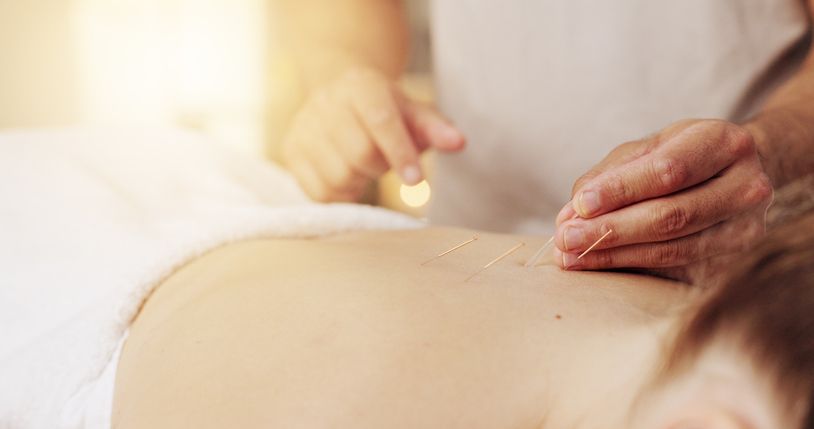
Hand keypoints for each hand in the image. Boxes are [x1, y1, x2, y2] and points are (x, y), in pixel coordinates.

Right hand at [281, 66, 464, 201]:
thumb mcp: (413, 111)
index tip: (416, 181)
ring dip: (360, 182)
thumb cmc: (385, 109)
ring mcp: (303, 126)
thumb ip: (435, 128)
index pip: (381, 121)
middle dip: (380, 167)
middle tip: (384, 161)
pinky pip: (319, 192)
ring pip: (338, 177)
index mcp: (361, 85)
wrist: (337, 93)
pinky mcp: (290, 150)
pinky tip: (346, 176)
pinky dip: (340, 194)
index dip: (400, 153)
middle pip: (359, 155)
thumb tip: (458, 142)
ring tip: (363, 166)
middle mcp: (326, 101)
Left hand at [553, 119, 773, 283]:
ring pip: (674, 248)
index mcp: (725, 143)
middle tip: (566, 239)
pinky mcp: (738, 259)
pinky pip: (678, 269)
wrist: (741, 173)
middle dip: (611, 230)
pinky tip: (601, 266)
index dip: (620, 190)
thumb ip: (609, 175)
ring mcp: (748, 227)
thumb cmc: (684, 155)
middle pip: (671, 216)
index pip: (667, 171)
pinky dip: (634, 267)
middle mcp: (747, 186)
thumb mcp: (650, 147)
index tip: (579, 206)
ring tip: (572, 257)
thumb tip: (570, 213)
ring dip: (615, 255)